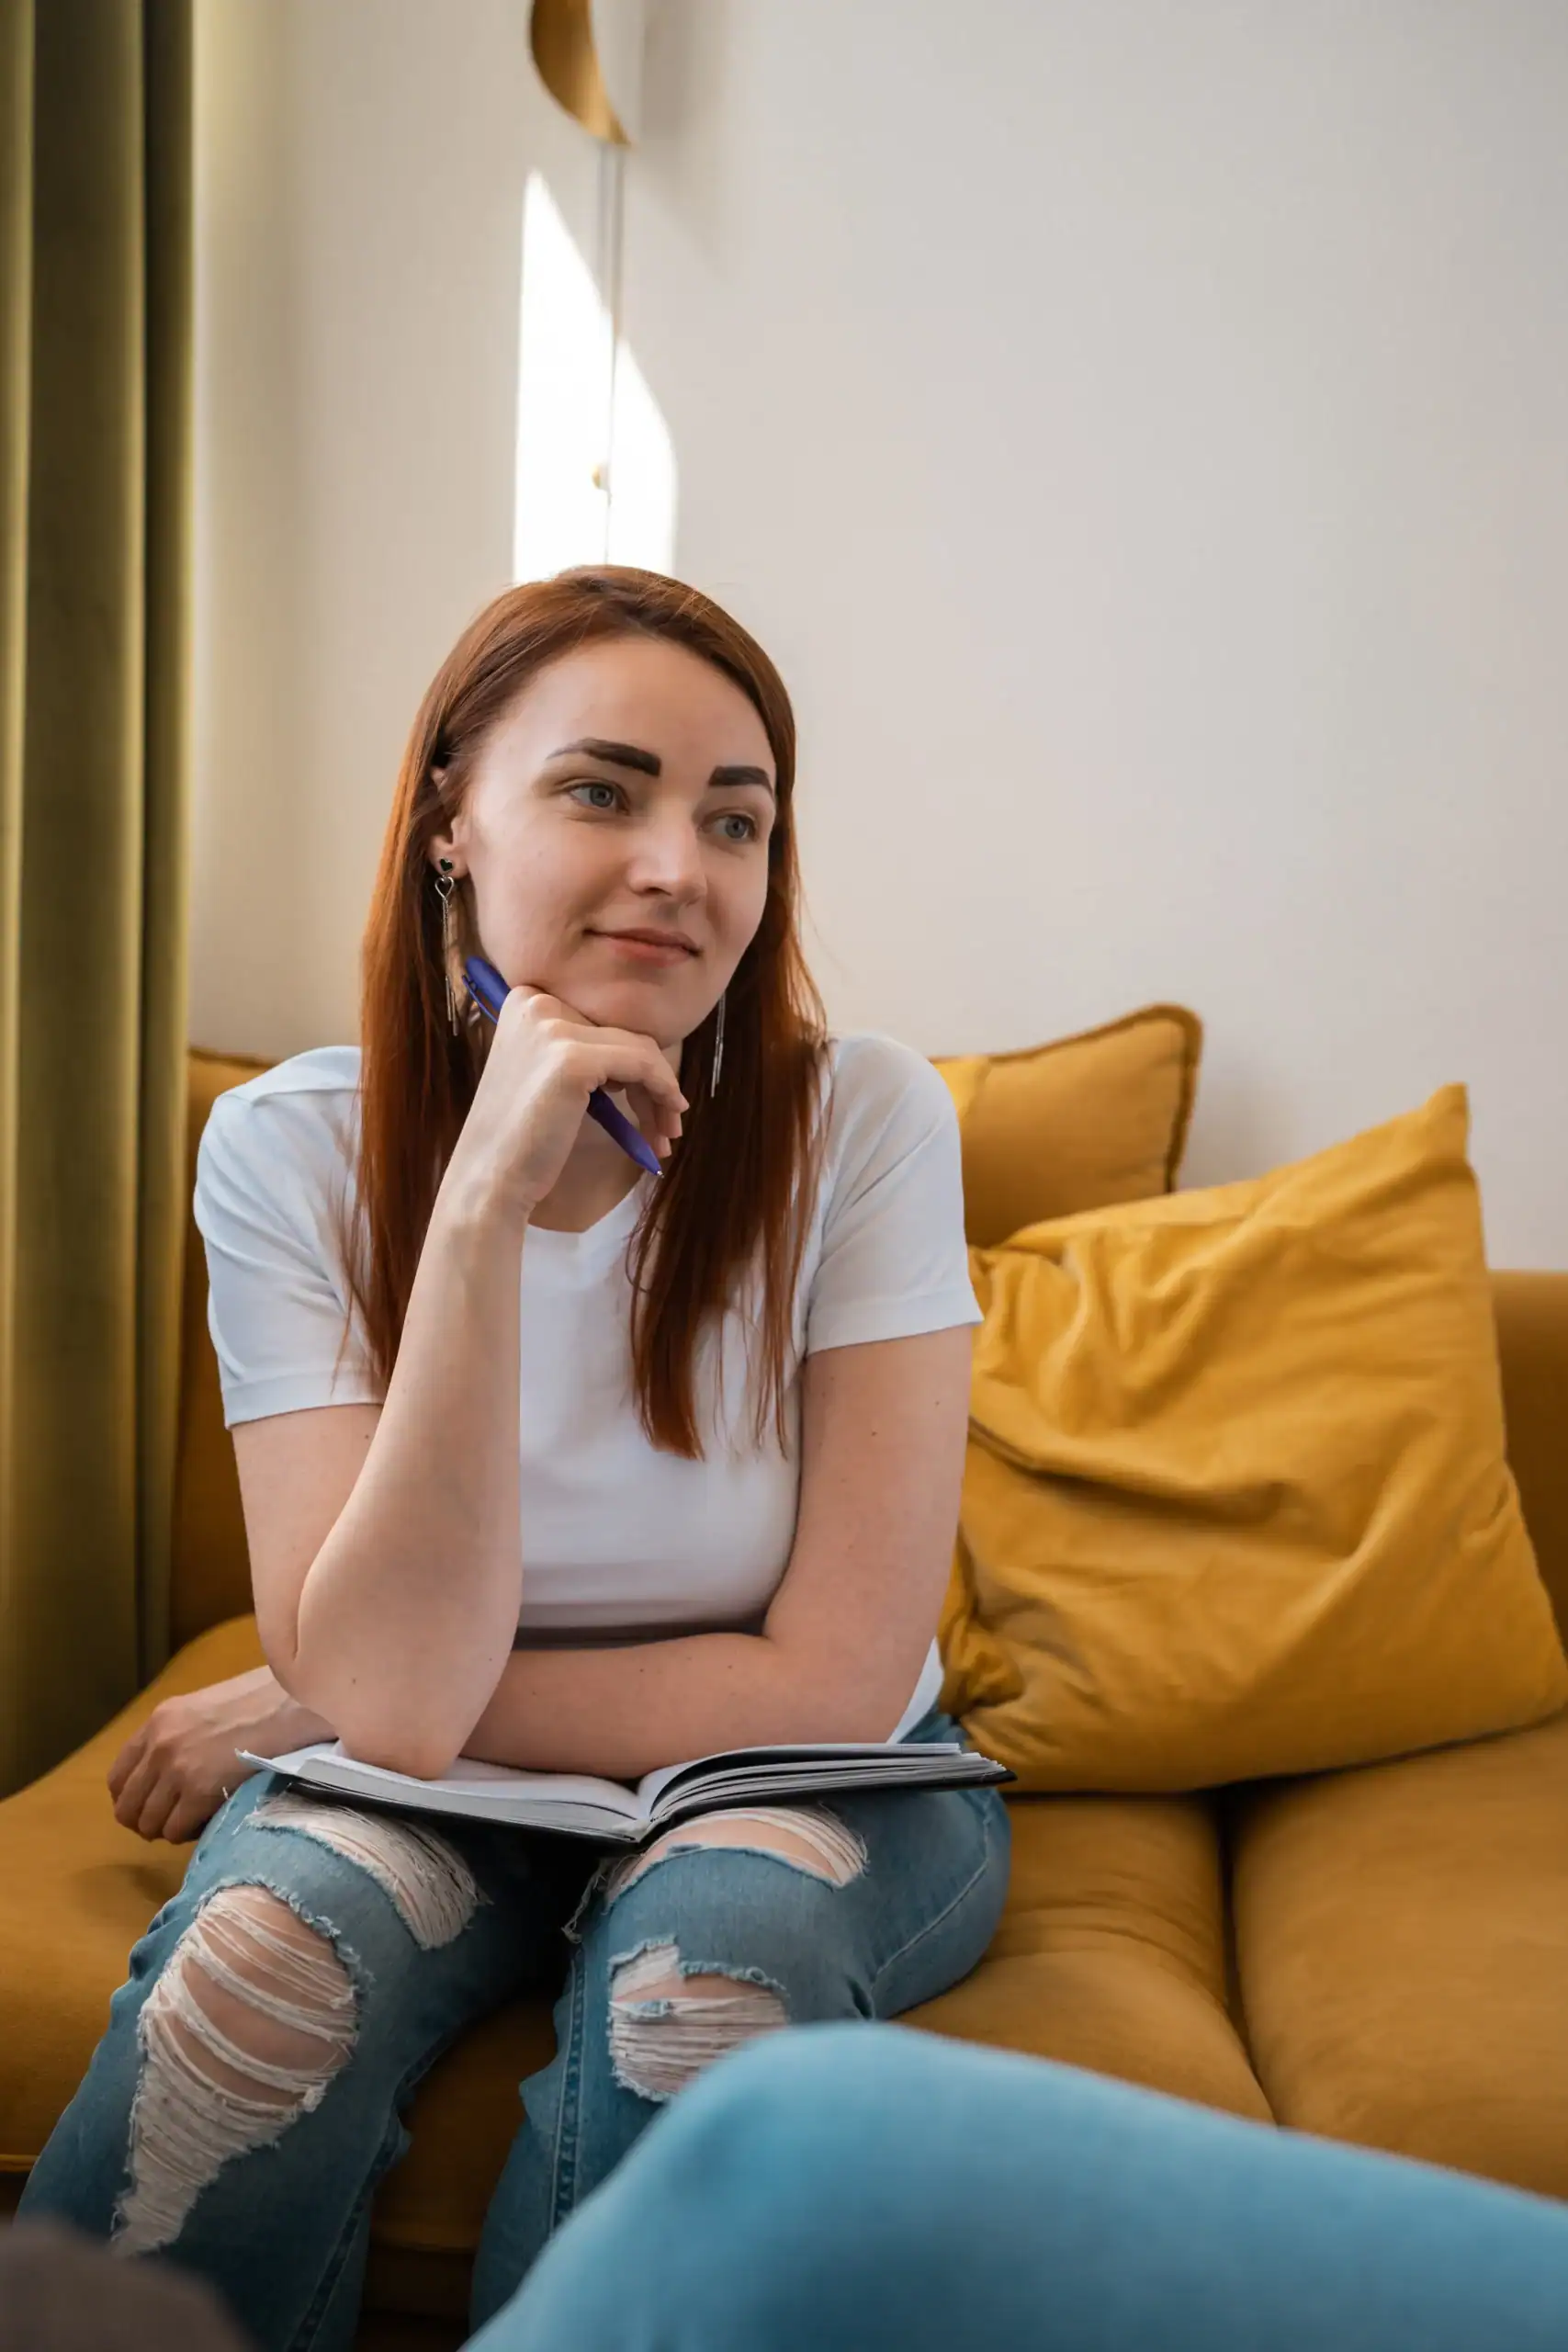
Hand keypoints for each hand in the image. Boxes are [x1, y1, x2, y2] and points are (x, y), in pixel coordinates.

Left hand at [107, 1666, 332, 1843]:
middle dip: (146, 1821)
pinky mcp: (198, 1792)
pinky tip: (208, 1821)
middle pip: (127, 1807)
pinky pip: (176, 1830)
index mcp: (158, 1721)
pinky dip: (189, 1833)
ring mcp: (176, 1770)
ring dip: (169, 1829)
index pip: (117, 1776)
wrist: (293, 1704)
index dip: (129, 1800)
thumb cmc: (261, 1702)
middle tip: (171, 1823)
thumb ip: (179, 1735)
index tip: (148, 1808)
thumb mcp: (205, 1708)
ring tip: (194, 1820)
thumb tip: (166, 1775)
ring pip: (149, 1824)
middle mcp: (159, 1746)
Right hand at [447, 980, 688, 1222]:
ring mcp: (553, 1029)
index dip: (628, 1060)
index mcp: (526, 1000)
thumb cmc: (520, 1137)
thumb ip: (581, 1052)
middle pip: (623, 1034)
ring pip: (639, 1050)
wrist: (491, 1178)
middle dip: (652, 1081)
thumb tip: (644, 1060)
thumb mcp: (546, 1075)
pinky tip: (667, 1123)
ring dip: (662, 1093)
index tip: (641, 1098)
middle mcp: (536, 1003)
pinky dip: (663, 1092)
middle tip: (665, 1124)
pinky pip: (642, 1065)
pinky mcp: (572, 1059)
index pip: (601, 1022)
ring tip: (666, 1135)